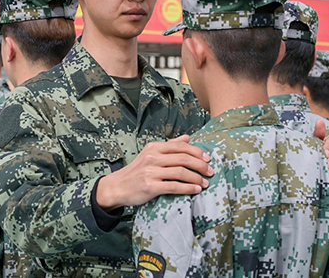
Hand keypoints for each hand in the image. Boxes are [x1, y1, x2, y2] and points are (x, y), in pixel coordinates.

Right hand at [95, 135, 212, 210]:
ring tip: (205, 183)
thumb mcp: (150, 154)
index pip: (181, 146)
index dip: (197, 152)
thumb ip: (169, 146)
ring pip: (180, 172)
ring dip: (196, 178)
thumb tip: (188, 137)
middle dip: (200, 165)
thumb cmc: (137, 171)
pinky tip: (196, 190)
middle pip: (183, 158)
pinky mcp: (150, 186)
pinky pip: (174, 186)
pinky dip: (188, 188)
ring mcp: (151, 172)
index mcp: (154, 148)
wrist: (117, 187)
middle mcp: (153, 158)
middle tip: (211, 171)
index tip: (208, 158)